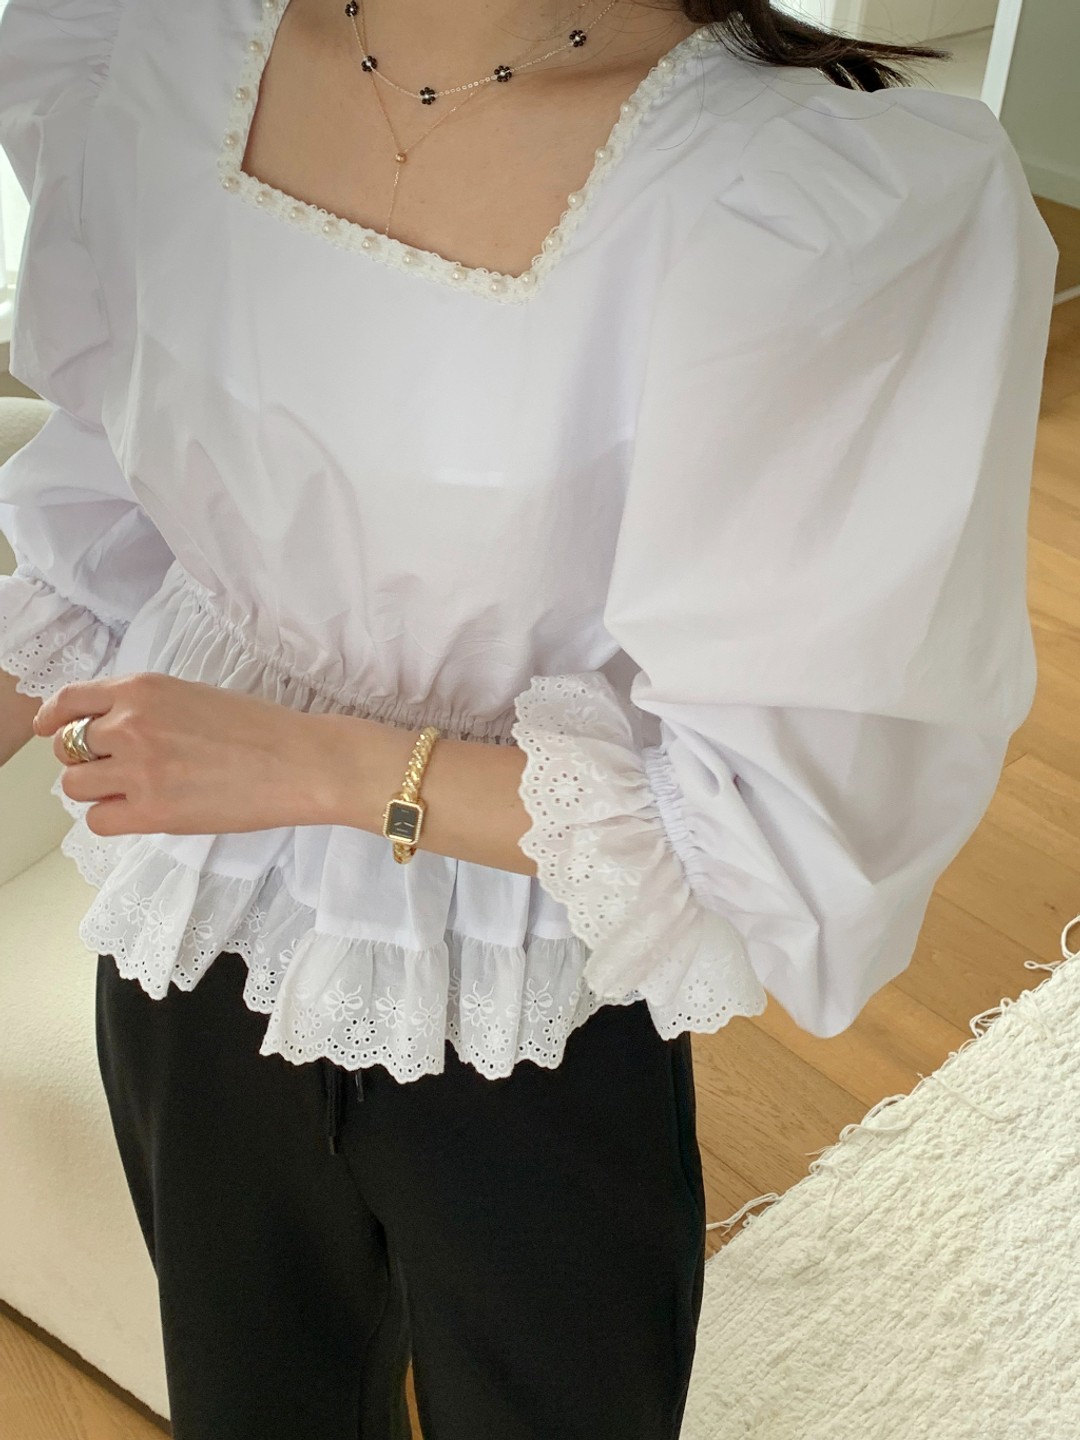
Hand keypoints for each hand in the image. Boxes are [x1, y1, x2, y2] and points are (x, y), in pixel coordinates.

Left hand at [33, 672, 347, 836]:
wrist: (299, 761)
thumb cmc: (260, 729)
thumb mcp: (193, 695)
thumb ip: (147, 709)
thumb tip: (111, 732)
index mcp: (143, 690)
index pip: (70, 701)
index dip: (53, 718)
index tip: (49, 730)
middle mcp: (131, 725)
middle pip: (69, 750)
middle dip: (86, 761)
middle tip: (117, 770)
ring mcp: (138, 769)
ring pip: (76, 787)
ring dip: (98, 791)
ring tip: (136, 792)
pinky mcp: (152, 811)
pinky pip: (98, 821)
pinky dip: (113, 818)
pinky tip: (143, 812)